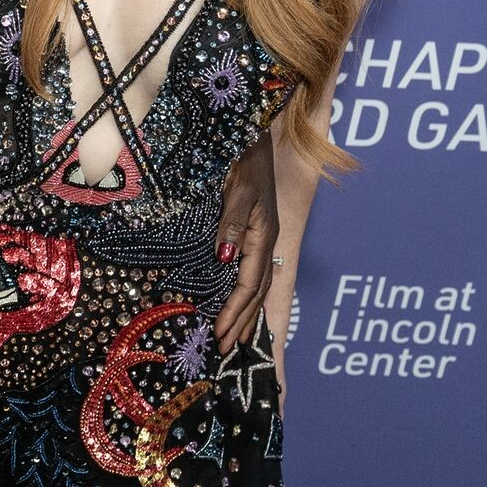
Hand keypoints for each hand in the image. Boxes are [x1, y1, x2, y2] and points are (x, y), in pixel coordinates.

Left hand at [213, 133, 278, 352]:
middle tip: (226, 349)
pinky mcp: (252, 231)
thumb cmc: (244, 162)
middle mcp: (264, 241)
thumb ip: (231, 223)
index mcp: (262, 235)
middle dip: (242, 321)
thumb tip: (225, 258)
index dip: (235, 311)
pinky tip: (239, 303)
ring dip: (246, 312)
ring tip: (236, 337)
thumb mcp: (238, 190)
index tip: (221, 334)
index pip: (249, 284)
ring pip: (256, 285)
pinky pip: (251, 271)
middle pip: (256, 292)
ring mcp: (260, 238)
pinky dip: (245, 293)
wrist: (252, 138)